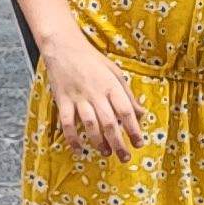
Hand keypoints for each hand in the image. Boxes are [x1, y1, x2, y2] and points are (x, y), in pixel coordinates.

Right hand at [45, 40, 147, 158]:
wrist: (64, 47)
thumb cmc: (92, 60)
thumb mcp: (115, 72)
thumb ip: (127, 94)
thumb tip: (140, 113)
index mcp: (110, 85)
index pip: (126, 111)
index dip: (133, 129)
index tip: (139, 143)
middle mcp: (95, 93)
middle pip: (109, 122)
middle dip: (118, 142)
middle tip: (125, 157)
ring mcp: (78, 98)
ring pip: (90, 125)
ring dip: (99, 142)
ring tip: (106, 153)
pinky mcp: (62, 101)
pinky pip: (67, 123)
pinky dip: (72, 138)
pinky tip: (79, 149)